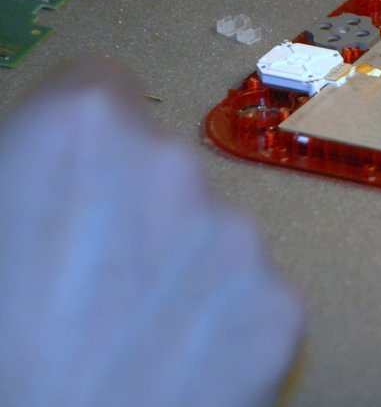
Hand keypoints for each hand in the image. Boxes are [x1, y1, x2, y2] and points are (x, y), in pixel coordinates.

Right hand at [0, 61, 302, 405]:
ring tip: (127, 334)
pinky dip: (220, 324)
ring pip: (211, 232)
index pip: (100, 89)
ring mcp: (238, 239)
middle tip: (88, 282)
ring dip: (179, 266)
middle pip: (161, 167)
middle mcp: (175, 167)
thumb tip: (46, 165)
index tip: (67, 185)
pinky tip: (173, 366)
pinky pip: (249, 295)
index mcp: (82, 130)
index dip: (77, 142)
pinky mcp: (280, 306)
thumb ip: (23, 173)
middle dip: (130, 208)